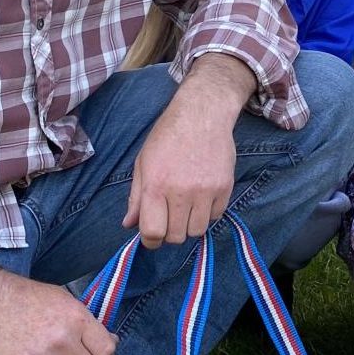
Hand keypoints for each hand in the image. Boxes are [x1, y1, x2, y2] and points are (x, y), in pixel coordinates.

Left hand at [123, 57, 250, 247]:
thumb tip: (129, 224)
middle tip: (169, 218)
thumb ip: (136, 197)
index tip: (152, 236)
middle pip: (176, 236)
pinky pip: (215, 217)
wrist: (202, 114)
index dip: (150, 240)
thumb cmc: (167, 136)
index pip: (153, 232)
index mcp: (156, 186)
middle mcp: (181, 192)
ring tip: (185, 207)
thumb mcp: (143, 163)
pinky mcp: (224, 187)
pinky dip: (207, 213)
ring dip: (189, 225)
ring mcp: (206, 191)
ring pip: (197, 230)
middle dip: (170, 232)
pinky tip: (201, 197)